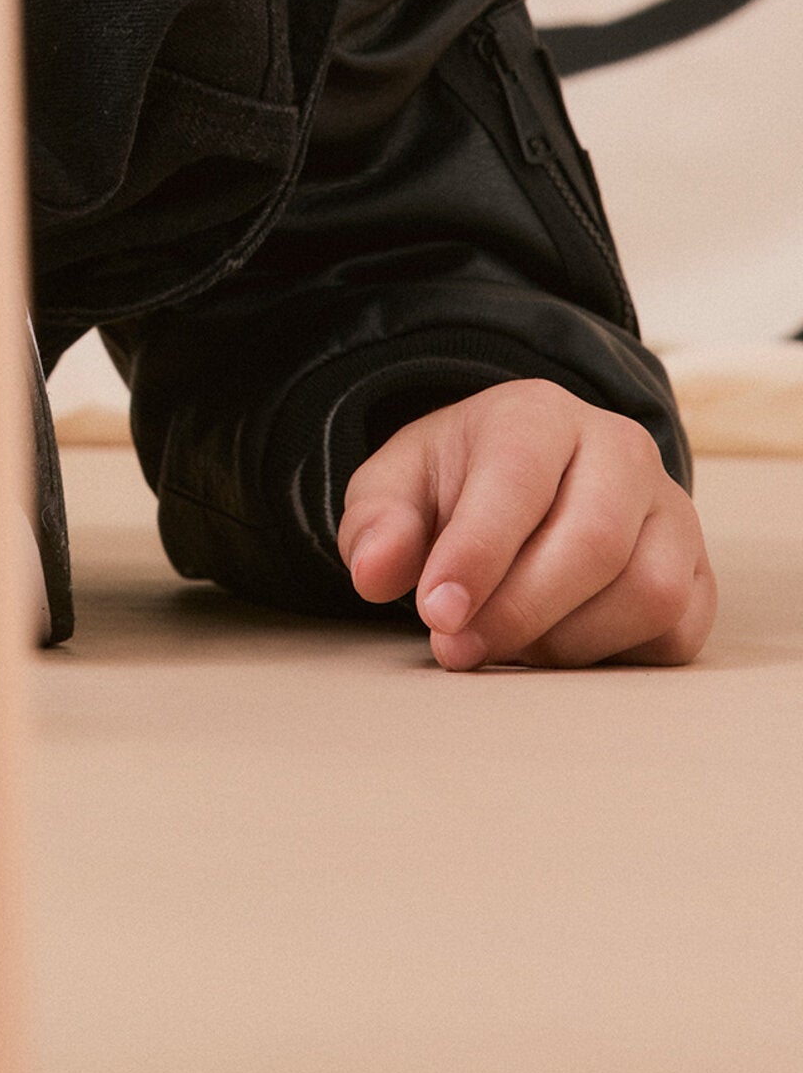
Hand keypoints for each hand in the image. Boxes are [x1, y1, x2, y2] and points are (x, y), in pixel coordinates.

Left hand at [338, 380, 716, 669]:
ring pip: (647, 592)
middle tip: (458, 648)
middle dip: (519, 611)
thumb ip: (377, 523)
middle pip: (594, 542)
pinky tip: (561, 643)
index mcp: (538, 415)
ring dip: (567, 639)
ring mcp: (671, 510)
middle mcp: (620, 450)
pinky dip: (616, 657)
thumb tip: (374, 572)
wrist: (528, 483)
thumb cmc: (458, 486)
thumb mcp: (397, 488)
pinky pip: (678, 631)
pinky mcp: (698, 572)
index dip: (478, 554)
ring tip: (509, 639)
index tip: (437, 613)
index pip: (520, 479)